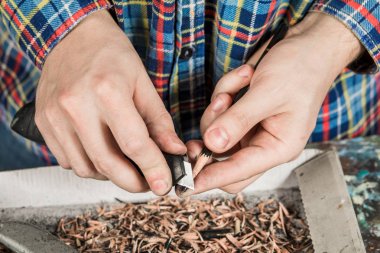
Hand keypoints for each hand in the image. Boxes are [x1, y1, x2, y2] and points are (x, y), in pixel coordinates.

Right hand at [35, 10, 185, 194]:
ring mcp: (55, 116)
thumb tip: (174, 150)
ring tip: (126, 164)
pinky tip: (102, 152)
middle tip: (149, 184)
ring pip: (86, 168)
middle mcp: (76, 106)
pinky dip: (90, 165)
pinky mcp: (43, 123)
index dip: (153, 169)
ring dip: (111, 174)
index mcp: (107, 91)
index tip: (165, 185)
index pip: (134, 144)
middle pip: (108, 164)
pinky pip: (68, 161)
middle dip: (133, 182)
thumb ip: (159, 121)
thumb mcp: (143, 82)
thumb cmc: (112, 55)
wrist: (71, 36)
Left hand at [187, 13, 362, 193]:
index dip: (210, 178)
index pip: (238, 173)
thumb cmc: (300, 69)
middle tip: (213, 111)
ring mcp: (251, 129)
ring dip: (221, 106)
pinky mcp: (242, 115)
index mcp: (278, 148)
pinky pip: (220, 112)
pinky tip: (245, 76)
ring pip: (217, 133)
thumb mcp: (269, 93)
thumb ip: (239, 120)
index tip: (185, 183)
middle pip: (222, 158)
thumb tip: (211, 144)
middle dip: (211, 136)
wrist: (308, 44)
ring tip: (242, 79)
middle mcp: (264, 143)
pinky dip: (225, 93)